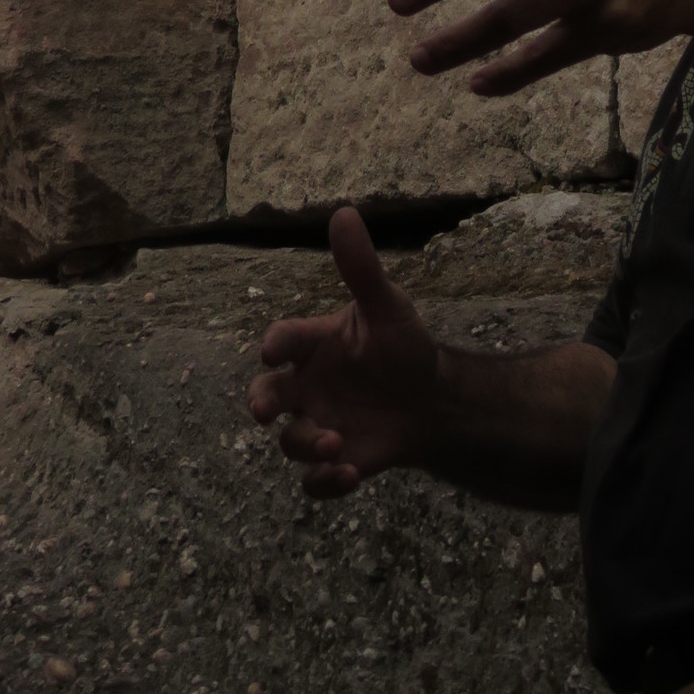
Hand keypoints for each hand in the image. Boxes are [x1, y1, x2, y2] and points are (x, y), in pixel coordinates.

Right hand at [247, 208, 439, 496]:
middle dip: (261, 404)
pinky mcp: (336, 460)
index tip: (273, 352)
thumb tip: (343, 212)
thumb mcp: (386, 307)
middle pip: (265, 397)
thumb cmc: (402, 347)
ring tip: (336, 442)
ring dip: (305, 444)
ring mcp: (318, 424)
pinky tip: (348, 472)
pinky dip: (324, 481)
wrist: (432, 401)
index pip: (284, 341)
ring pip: (289, 441)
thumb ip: (361, 268)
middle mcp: (307, 386)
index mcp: (314, 346)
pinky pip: (313, 481)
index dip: (275, 346)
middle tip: (265, 411)